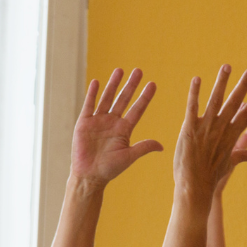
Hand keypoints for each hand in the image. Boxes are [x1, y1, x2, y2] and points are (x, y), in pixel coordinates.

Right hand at [70, 68, 162, 186]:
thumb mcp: (129, 157)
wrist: (89, 176)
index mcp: (124, 130)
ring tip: (120, 70)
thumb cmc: (109, 169)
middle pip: (124, 99)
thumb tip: (162, 146)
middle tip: (139, 71)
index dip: (145, 97)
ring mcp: (98, 121)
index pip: (137, 109)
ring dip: (113, 84)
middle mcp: (112, 122)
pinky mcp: (84, 123)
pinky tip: (96, 82)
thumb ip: (144, 147)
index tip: (153, 84)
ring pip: (107, 98)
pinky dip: (92, 94)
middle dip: (131, 85)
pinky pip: (89, 105)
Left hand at [172, 65, 246, 204]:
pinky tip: (197, 79)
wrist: (194, 187)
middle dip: (244, 86)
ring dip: (221, 83)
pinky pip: (192, 108)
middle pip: (234, 104)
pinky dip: (194, 93)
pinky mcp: (189, 130)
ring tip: (227, 67)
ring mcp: (205, 128)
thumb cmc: (211, 178)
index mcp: (230, 137)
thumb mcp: (228, 166)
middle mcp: (220, 130)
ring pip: (215, 100)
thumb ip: (240, 157)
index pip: (246, 115)